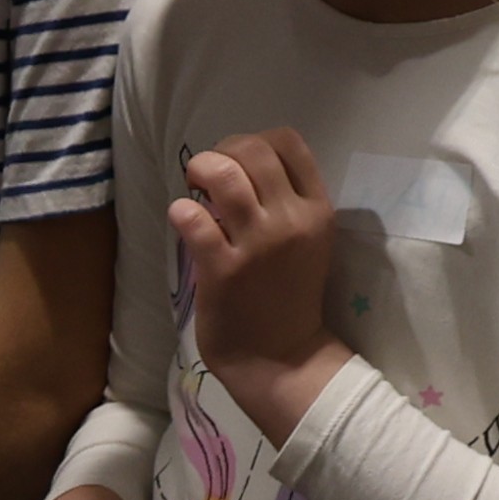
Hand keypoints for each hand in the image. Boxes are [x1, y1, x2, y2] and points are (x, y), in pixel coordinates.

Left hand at [168, 128, 350, 438]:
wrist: (282, 358)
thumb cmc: (288, 298)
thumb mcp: (306, 242)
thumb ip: (285, 204)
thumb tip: (237, 167)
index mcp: (317, 209)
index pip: (289, 143)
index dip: (255, 141)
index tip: (238, 162)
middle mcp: (292, 220)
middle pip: (254, 150)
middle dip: (222, 150)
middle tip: (206, 173)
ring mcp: (259, 245)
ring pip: (225, 174)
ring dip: (200, 169)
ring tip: (193, 187)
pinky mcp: (225, 270)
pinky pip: (194, 219)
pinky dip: (181, 210)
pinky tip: (183, 220)